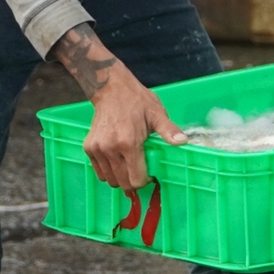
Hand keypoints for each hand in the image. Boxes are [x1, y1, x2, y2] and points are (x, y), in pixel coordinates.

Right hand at [52, 23, 182, 190]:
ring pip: (111, 180)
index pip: (136, 179)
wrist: (111, 89)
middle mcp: (110, 149)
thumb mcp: (156, 113)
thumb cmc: (137, 101)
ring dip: (121, 177)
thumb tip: (183, 141)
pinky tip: (117, 159)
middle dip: (134, 181)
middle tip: (140, 169)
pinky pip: (100, 172)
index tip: (150, 172)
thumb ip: (168, 130)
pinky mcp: (89, 148)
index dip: (146, 180)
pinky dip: (109, 172)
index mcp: (128, 142)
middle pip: (124, 183)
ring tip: (128, 163)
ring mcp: (97, 149)